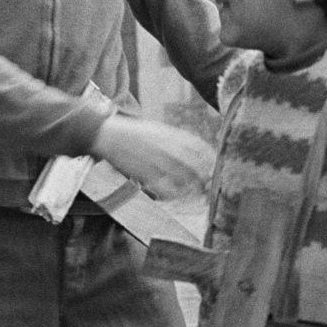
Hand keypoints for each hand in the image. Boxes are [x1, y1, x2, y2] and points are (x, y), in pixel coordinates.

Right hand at [91, 116, 214, 199]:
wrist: (110, 135)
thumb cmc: (136, 133)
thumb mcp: (160, 129)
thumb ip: (178, 138)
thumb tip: (197, 148)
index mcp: (173, 136)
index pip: (201, 148)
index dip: (211, 160)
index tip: (216, 167)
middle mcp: (168, 148)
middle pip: (196, 166)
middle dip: (206, 177)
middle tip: (210, 185)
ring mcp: (158, 162)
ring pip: (184, 180)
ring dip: (193, 188)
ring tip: (197, 194)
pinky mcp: (146, 174)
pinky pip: (166, 189)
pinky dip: (173, 195)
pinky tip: (176, 197)